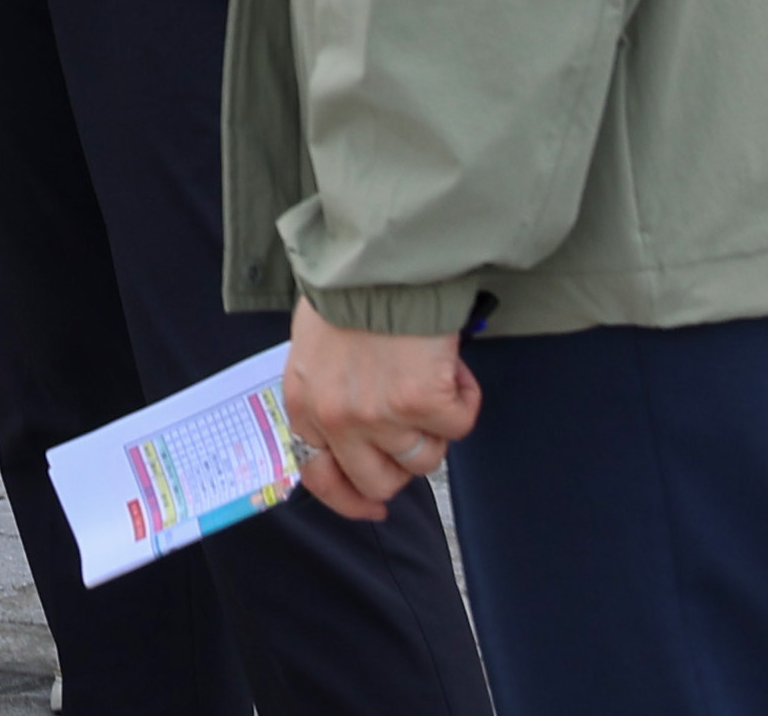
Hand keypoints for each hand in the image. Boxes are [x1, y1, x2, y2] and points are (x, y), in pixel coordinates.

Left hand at [284, 301, 476, 519]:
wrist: (379, 259)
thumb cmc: (349, 291)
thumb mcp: (313, 351)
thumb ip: (326, 397)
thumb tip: (355, 440)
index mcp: (304, 404)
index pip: (321, 478)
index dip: (352, 499)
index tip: (374, 508)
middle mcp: (336, 418)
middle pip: (378, 483)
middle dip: (404, 464)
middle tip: (417, 427)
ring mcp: (379, 416)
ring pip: (425, 460)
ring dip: (436, 426)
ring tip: (429, 376)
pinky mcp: (422, 404)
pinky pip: (459, 426)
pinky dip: (464, 398)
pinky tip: (450, 366)